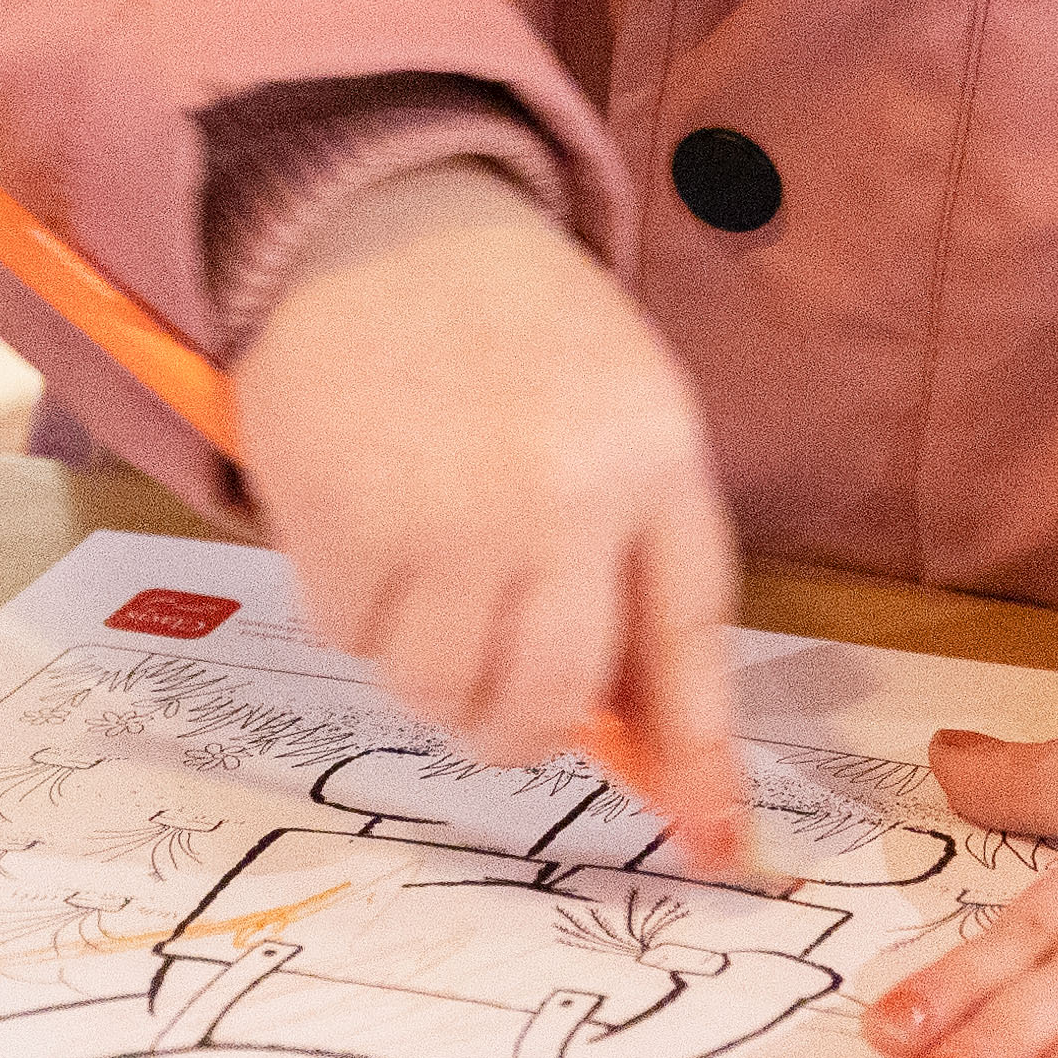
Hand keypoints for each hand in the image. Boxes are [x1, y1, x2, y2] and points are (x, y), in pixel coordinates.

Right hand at [232, 163, 751, 873]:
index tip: (714, 841)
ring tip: (422, 578)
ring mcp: (448, 515)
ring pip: (441, 690)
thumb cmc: (509, 327)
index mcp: (652, 461)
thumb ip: (634, 562)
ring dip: (428, 668)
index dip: (701, 758)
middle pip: (552, 701)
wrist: (371, 216)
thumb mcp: (617, 416)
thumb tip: (630, 738)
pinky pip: (350, 637)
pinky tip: (364, 526)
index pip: (690, 643)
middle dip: (522, 729)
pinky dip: (355, 610)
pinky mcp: (343, 519)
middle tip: (496, 701)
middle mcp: (562, 498)